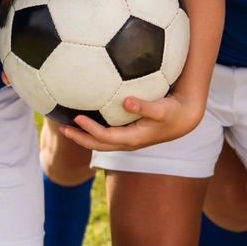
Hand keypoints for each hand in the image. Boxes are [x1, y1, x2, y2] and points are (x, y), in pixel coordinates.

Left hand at [54, 88, 203, 152]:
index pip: (106, 137)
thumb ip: (144, 106)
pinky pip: (107, 134)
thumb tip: (126, 100)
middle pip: (99, 144)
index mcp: (133, 138)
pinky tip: (87, 117)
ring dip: (85, 135)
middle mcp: (128, 142)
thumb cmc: (173, 112)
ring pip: (102, 141)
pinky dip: (94, 129)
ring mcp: (128, 139)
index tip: (77, 118)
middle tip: (63, 129)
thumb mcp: (161, 109)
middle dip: (80, 138)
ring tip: (68, 126)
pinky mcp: (129, 133)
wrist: (183, 119)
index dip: (90, 130)